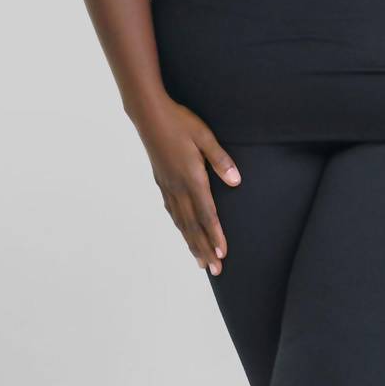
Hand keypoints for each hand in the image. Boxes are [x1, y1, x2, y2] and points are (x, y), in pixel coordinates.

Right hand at [135, 97, 240, 275]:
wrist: (148, 114)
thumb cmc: (179, 122)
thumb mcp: (204, 136)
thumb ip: (220, 160)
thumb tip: (235, 181)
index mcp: (191, 178)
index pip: (206, 214)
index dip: (214, 236)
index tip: (222, 254)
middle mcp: (178, 188)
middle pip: (193, 226)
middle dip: (205, 249)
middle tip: (215, 270)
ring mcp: (168, 186)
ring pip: (181, 223)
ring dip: (192, 244)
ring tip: (201, 262)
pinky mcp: (162, 183)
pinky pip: (173, 212)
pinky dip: (180, 228)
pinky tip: (184, 234)